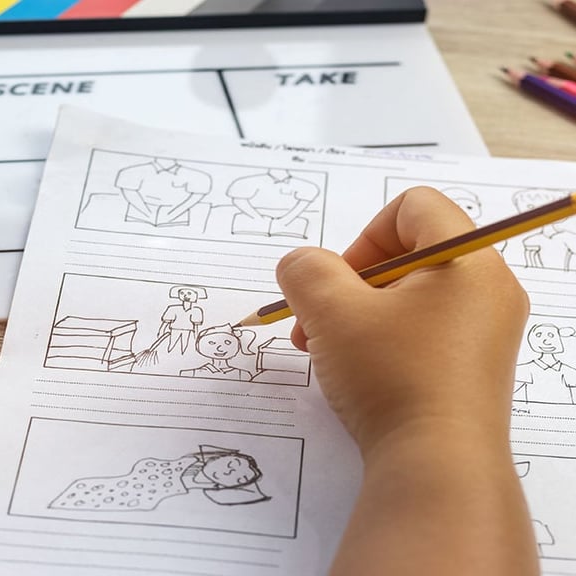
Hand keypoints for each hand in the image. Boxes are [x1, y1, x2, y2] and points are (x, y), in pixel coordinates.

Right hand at [275, 187, 528, 455]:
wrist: (437, 466)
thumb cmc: (393, 379)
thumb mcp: (332, 312)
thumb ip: (305, 271)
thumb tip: (301, 264)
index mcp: (468, 261)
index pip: (414, 207)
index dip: (364, 235)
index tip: (339, 282)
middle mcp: (488, 290)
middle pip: (409, 253)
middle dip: (349, 283)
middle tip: (317, 320)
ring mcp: (485, 332)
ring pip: (410, 296)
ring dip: (357, 313)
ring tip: (324, 350)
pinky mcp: (473, 367)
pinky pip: (423, 330)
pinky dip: (382, 339)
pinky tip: (354, 372)